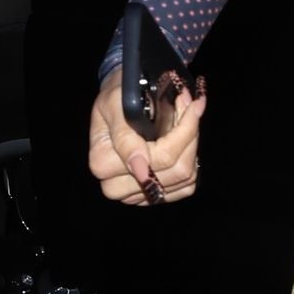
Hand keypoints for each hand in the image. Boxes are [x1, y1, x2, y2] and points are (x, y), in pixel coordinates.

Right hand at [87, 65, 207, 206]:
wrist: (116, 103)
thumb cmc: (115, 98)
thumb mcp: (116, 105)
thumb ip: (125, 137)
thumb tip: (141, 169)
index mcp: (102, 163)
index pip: (160, 158)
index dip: (184, 130)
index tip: (191, 103)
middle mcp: (116, 186)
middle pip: (177, 170)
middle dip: (189, 135)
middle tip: (189, 105)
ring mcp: (135, 194)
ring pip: (185, 177)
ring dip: (192, 144)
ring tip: (185, 117)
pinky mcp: (152, 195)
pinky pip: (186, 185)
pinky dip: (191, 159)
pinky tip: (183, 139)